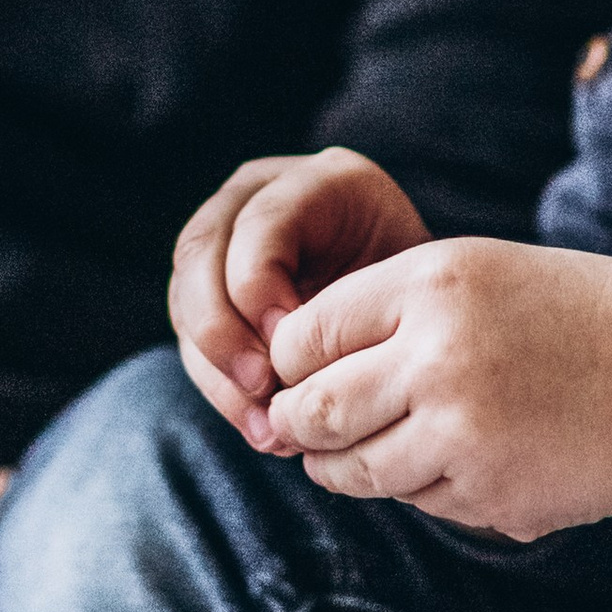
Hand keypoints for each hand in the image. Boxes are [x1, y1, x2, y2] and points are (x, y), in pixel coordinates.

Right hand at [171, 146, 430, 442]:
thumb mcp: (411, 291)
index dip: (259, 285)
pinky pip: (191, 338)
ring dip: (218, 369)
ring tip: (267, 426)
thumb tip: (290, 377)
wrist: (421, 317)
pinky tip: (262, 431)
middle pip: (201, 251)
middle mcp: (261, 193)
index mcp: (322, 180)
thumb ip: (361, 310)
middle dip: (223, 329)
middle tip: (263, 388)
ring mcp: (226, 239)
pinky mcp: (211, 290)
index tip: (287, 347)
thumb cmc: (426, 304)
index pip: (260, 221)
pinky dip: (222, 389)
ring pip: (186, 297)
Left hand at [262, 236, 611, 538]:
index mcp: (431, 285)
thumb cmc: (563, 317)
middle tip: (307, 424)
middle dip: (299, 424)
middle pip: (311, 411)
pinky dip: (417, 486)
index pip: (304, 335)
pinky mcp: (486, 495)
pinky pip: (413, 499)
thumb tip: (282, 375)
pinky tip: (458, 458)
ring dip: (348, 464)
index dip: (292, 360)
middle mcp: (437, 357)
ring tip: (382, 441)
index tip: (304, 369)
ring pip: (352, 469)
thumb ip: (381, 313)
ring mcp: (461, 434)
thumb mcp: (471, 276)